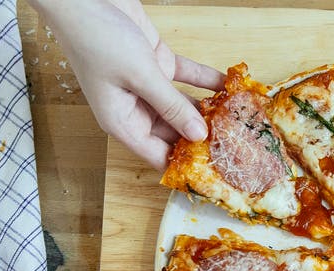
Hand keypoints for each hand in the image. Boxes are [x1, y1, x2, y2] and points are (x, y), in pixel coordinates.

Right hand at [30, 0, 224, 169]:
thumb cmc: (96, 38)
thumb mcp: (139, 76)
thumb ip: (171, 106)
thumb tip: (198, 135)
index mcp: (121, 121)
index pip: (157, 155)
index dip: (182, 165)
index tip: (212, 170)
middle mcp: (134, 107)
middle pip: (174, 132)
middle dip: (202, 137)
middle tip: (234, 144)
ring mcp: (147, 85)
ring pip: (183, 105)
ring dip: (208, 109)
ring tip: (236, 119)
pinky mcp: (156, 62)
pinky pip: (187, 78)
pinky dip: (206, 80)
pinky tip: (228, 86)